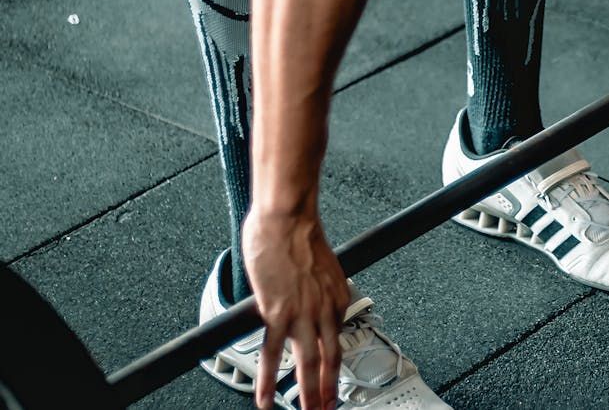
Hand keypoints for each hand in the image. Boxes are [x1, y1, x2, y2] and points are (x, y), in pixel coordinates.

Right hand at [242, 209, 349, 409]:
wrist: (287, 220)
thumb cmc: (299, 235)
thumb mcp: (323, 267)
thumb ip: (318, 289)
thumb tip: (309, 299)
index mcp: (338, 298)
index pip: (338, 339)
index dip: (336, 366)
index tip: (333, 381)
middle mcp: (325, 310)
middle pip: (330, 360)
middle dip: (329, 390)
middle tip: (327, 409)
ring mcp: (302, 314)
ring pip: (307, 364)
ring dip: (307, 393)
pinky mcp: (278, 314)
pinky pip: (273, 354)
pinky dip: (269, 380)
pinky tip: (266, 398)